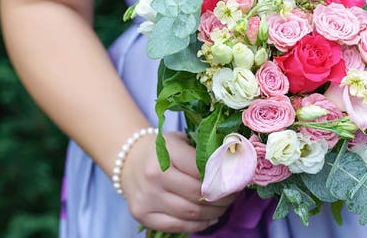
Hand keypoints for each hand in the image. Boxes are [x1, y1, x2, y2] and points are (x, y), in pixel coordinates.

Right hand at [121, 131, 236, 232]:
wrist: (129, 160)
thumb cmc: (163, 150)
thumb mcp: (182, 141)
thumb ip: (205, 152)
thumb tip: (235, 166)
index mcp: (167, 153)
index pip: (204, 171)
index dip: (225, 177)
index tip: (237, 179)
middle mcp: (154, 176)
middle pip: (199, 194)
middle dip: (222, 197)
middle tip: (233, 195)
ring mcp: (147, 197)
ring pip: (191, 213)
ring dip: (214, 212)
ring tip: (223, 206)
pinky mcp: (142, 214)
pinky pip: (178, 226)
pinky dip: (199, 224)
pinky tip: (209, 217)